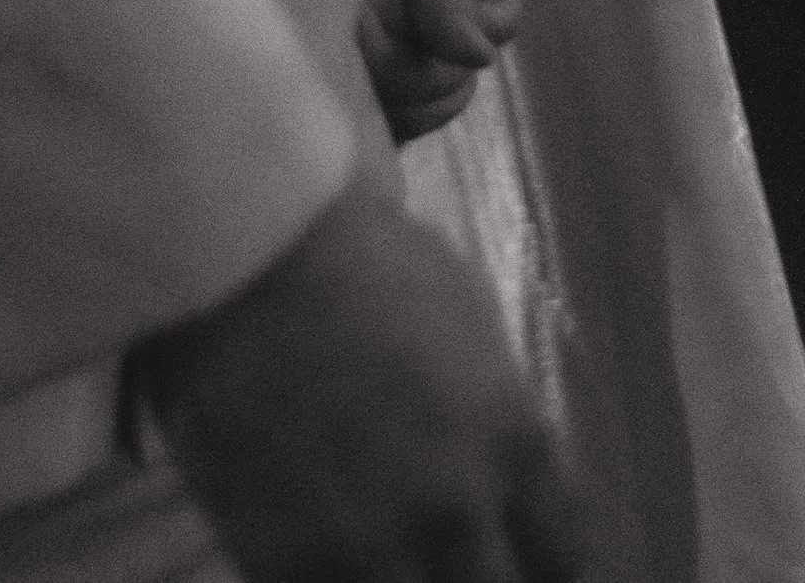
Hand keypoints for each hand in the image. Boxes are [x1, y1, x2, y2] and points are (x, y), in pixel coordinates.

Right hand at [134, 166, 587, 582]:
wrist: (243, 254)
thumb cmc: (361, 257)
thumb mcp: (465, 319)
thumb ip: (494, 410)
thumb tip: (499, 465)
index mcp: (513, 444)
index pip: (561, 553)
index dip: (539, 563)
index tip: (517, 556)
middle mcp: (457, 513)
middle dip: (482, 578)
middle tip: (450, 560)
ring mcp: (373, 550)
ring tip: (382, 559)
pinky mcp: (290, 565)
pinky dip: (332, 581)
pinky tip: (321, 557)